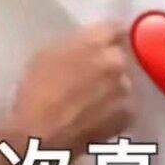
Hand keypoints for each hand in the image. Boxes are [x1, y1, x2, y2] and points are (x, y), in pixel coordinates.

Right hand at [4, 21, 134, 156]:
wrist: (37, 136)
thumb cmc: (35, 91)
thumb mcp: (48, 53)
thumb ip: (77, 43)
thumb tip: (91, 43)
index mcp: (96, 41)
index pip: (115, 28)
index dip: (109, 36)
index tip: (104, 43)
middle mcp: (116, 61)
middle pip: (121, 55)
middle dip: (111, 62)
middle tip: (93, 74)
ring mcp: (125, 89)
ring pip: (124, 82)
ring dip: (114, 87)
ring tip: (93, 101)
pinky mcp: (128, 115)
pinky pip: (125, 106)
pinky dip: (115, 110)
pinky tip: (97, 117)